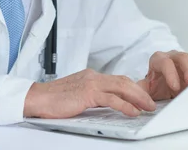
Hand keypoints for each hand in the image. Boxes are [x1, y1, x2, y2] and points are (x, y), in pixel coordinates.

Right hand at [23, 68, 155, 118]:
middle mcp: (93, 77)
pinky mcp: (87, 93)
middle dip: (140, 92)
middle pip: (124, 81)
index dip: (133, 88)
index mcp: (91, 76)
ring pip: (121, 87)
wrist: (36, 98)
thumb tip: (105, 105)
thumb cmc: (52, 99)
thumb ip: (91, 97)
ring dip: (138, 98)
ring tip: (148, 107)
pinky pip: (111, 99)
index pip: (118, 80)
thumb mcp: (76, 95)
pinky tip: (133, 112)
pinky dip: (125, 105)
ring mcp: (90, 83)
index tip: (143, 96)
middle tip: (151, 102)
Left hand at [137, 51, 187, 100]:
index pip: (165, 62)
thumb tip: (135, 95)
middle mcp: (173, 57)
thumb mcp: (145, 88)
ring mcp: (187, 61)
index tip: (174, 87)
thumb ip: (139, 90)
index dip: (170, 73)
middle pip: (183, 57)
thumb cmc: (155, 85)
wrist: (164, 87)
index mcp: (158, 60)